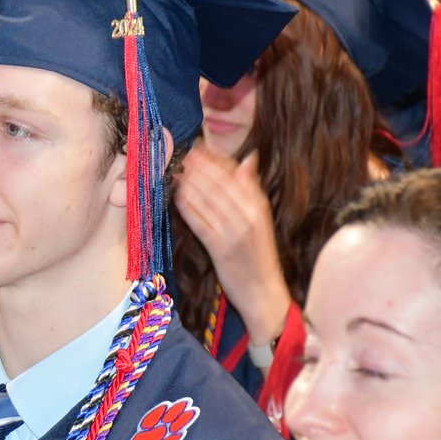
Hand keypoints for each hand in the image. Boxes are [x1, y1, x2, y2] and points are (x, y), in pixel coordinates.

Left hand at [175, 143, 290, 347]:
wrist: (264, 292)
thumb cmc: (257, 255)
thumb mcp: (260, 219)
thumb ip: (251, 189)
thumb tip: (249, 158)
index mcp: (259, 206)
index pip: (235, 174)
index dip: (215, 158)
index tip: (198, 147)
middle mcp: (249, 216)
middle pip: (220, 183)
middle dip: (199, 166)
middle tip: (181, 154)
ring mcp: (235, 232)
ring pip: (208, 200)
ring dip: (190, 183)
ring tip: (176, 170)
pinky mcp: (221, 249)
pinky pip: (201, 223)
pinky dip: (188, 208)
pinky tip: (177, 197)